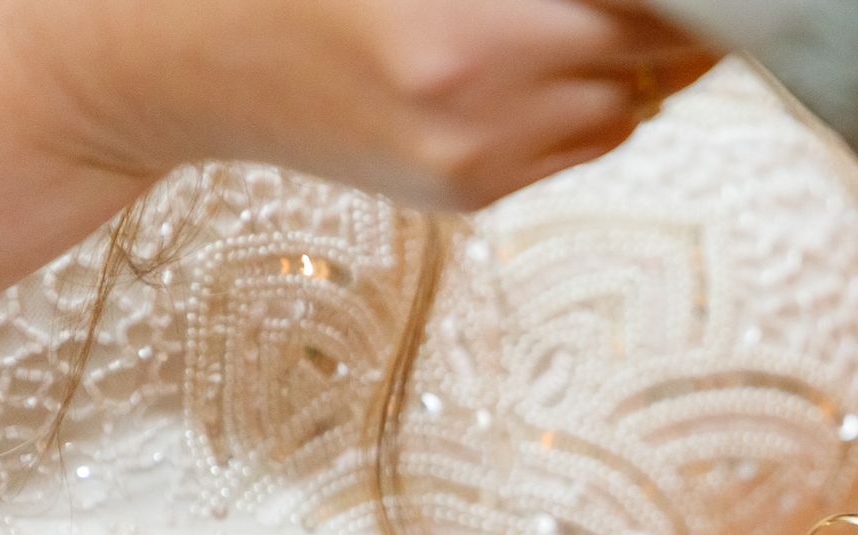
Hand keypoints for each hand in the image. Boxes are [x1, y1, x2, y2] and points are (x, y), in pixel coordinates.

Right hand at [15, 0, 715, 210]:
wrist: (168, 60)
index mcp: (471, 29)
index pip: (649, 12)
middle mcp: (486, 105)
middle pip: (662, 60)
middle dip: (689, 15)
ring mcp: (480, 162)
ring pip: (631, 107)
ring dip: (646, 55)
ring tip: (609, 13)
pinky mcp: (468, 194)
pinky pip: (581, 142)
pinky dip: (596, 95)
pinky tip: (558, 51)